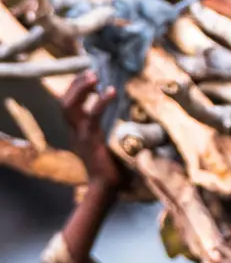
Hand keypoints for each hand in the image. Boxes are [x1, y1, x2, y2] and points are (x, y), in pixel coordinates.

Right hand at [62, 71, 125, 192]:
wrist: (105, 190)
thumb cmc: (112, 172)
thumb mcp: (109, 148)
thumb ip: (114, 135)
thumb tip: (134, 126)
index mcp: (77, 133)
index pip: (68, 106)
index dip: (75, 89)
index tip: (88, 76)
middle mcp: (74, 132)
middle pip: (64, 103)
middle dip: (75, 85)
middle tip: (91, 72)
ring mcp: (80, 136)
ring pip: (70, 106)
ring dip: (81, 88)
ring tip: (95, 76)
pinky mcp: (90, 140)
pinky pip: (92, 117)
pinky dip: (100, 102)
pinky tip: (111, 91)